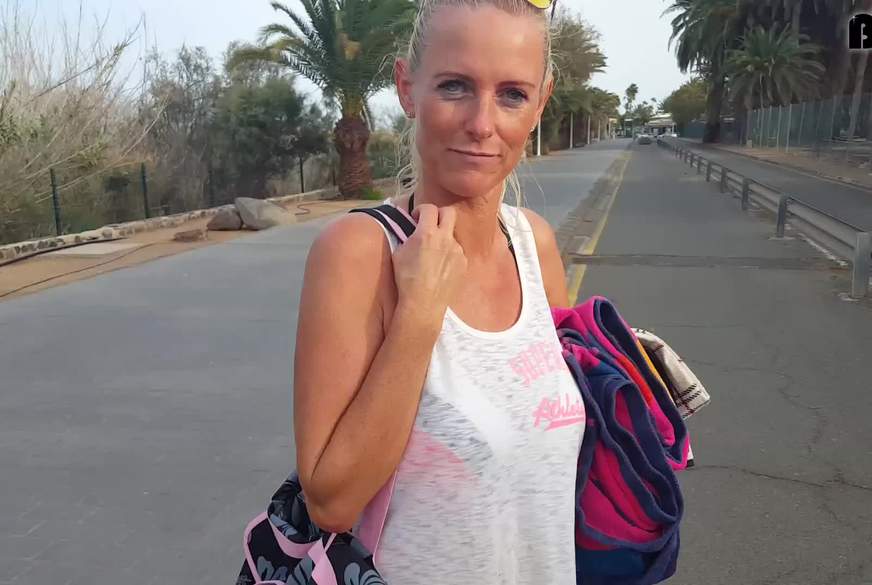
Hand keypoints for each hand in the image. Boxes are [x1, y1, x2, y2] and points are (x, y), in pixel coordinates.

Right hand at [391, 204, 467, 327]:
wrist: (423, 303)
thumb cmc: (406, 279)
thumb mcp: (398, 253)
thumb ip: (407, 237)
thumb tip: (411, 230)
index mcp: (427, 233)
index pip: (429, 208)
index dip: (421, 210)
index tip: (416, 217)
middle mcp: (445, 239)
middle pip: (449, 212)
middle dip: (439, 214)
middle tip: (430, 224)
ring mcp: (457, 251)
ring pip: (452, 235)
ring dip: (443, 238)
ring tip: (432, 254)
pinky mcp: (463, 263)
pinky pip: (457, 252)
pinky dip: (449, 254)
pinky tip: (440, 267)